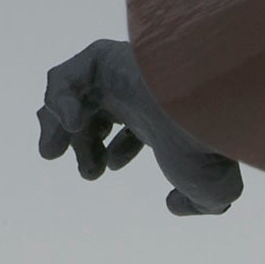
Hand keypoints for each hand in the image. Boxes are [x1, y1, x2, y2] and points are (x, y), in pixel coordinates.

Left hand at [34, 39, 246, 215]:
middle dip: (81, 143)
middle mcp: (138, 92)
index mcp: (160, 117)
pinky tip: (72, 125)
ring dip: (57, 126)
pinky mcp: (101, 58)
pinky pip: (64, 78)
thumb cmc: (206, 150)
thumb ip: (195, 203)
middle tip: (83, 168)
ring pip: (72, 95)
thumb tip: (174, 205)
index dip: (111, 151)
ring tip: (53, 151)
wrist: (202, 112)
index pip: (128, 128)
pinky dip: (59, 102)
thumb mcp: (211, 192)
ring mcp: (119, 73)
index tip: (108, 167)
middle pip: (95, 111)